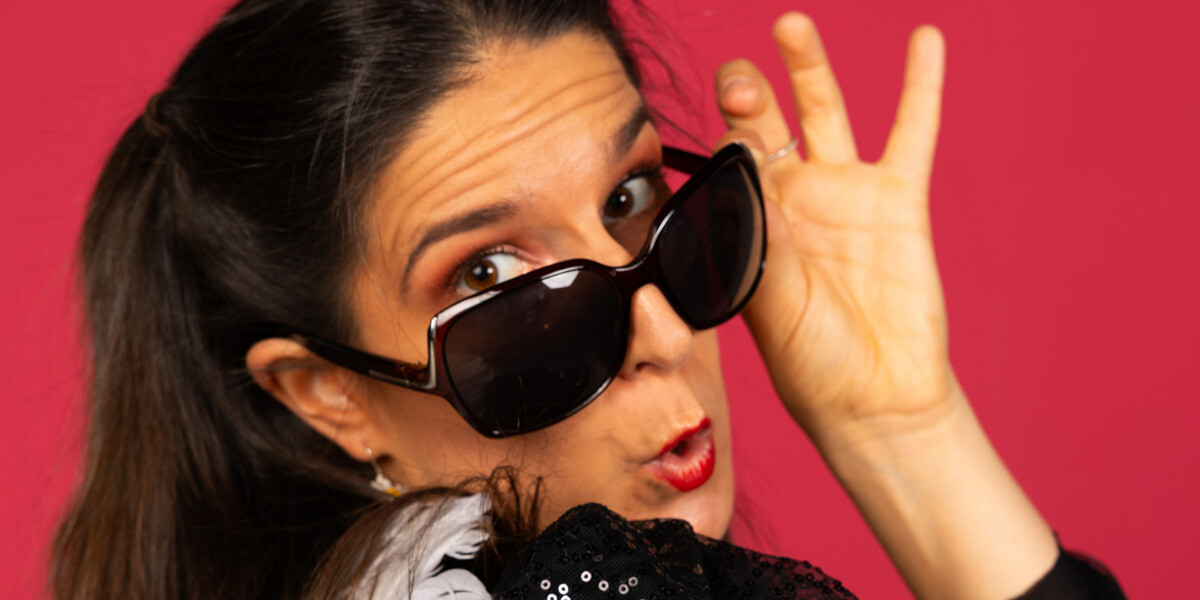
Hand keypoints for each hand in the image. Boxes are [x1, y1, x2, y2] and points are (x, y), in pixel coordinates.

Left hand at [717, 13, 954, 440]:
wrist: (872, 398)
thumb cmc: (808, 360)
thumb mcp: (766, 300)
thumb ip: (757, 237)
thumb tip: (740, 178)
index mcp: (748, 223)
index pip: (725, 161)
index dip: (718, 141)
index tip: (716, 135)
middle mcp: (792, 199)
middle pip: (763, 125)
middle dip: (746, 95)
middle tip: (736, 77)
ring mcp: (845, 193)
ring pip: (824, 112)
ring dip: (808, 68)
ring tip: (790, 25)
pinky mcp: (898, 199)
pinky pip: (912, 132)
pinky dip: (920, 86)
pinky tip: (925, 41)